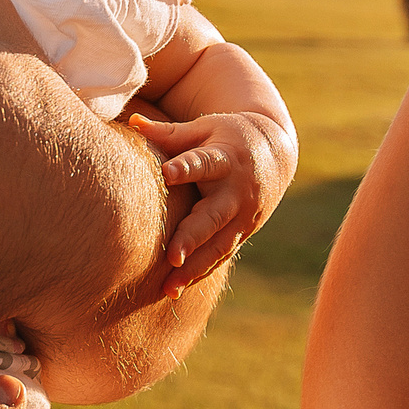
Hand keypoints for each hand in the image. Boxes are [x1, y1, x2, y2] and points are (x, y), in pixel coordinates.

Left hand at [130, 112, 289, 294]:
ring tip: (169, 286)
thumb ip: (169, 133)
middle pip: (213, 216)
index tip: (167, 173)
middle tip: (172, 255)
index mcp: (224, 158)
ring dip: (195, 267)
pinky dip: (200, 273)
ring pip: (218, 245)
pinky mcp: (242, 233)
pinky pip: (221, 256)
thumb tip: (133, 120)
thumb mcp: (203, 129)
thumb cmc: (226, 137)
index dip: (186, 167)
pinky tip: (176, 289)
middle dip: (193, 237)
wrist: (275, 152)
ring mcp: (242, 216)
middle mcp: (235, 191)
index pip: (203, 163)